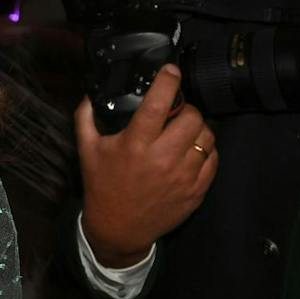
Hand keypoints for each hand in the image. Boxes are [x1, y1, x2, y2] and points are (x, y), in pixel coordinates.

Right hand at [76, 64, 216, 267]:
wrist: (119, 227)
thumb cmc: (102, 185)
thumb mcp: (87, 150)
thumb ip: (85, 119)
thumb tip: (88, 94)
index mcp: (135, 144)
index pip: (159, 103)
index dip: (168, 80)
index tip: (171, 70)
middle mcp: (163, 157)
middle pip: (192, 117)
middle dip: (186, 108)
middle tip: (177, 111)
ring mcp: (184, 175)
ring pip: (207, 136)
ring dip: (198, 128)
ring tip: (186, 130)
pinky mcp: (197, 190)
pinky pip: (213, 159)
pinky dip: (207, 150)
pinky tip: (192, 150)